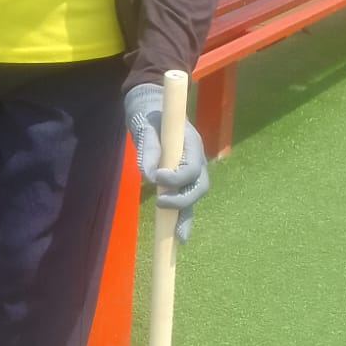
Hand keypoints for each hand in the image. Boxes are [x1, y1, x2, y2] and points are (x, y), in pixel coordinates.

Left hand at [124, 83, 208, 244]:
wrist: (152, 109)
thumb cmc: (150, 115)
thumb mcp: (146, 126)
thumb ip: (149, 148)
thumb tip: (149, 176)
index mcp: (191, 143)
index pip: (191, 167)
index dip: (177, 177)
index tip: (158, 178)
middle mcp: (197, 159)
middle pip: (199, 186)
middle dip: (182, 199)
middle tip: (160, 202)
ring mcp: (192, 170)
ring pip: (194, 196)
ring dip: (185, 214)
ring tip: (176, 234)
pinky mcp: (183, 180)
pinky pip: (186, 200)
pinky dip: (183, 218)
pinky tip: (178, 235)